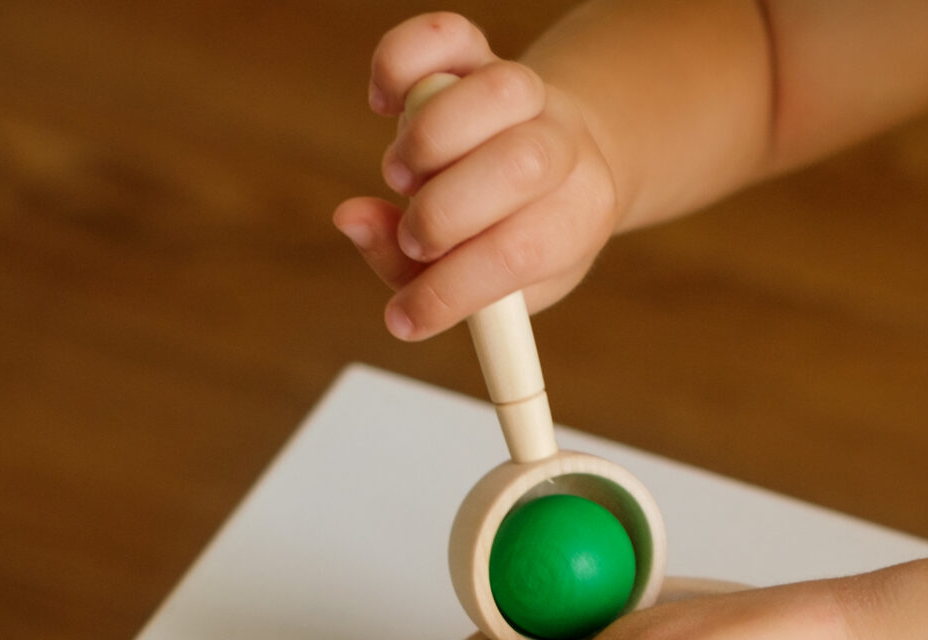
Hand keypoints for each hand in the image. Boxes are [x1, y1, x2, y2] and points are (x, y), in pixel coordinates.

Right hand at [330, 12, 621, 339]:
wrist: (570, 159)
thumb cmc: (523, 236)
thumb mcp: (501, 286)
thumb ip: (423, 272)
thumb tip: (349, 220)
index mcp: (578, 216)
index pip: (521, 251)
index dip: (452, 288)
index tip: (406, 316)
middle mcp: (560, 147)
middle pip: (520, 165)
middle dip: (446, 213)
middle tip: (418, 235)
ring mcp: (523, 92)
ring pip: (493, 93)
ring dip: (429, 142)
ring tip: (407, 175)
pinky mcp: (478, 51)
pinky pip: (442, 35)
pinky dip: (398, 65)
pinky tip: (386, 105)